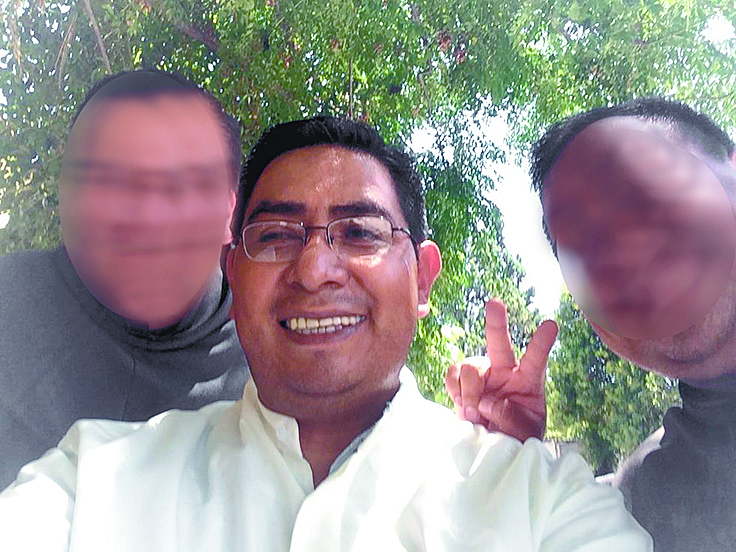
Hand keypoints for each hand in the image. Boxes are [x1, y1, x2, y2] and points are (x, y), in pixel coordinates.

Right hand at [445, 299, 557, 441]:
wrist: (493, 447)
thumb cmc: (517, 437)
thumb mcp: (526, 433)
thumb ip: (511, 418)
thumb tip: (488, 403)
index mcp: (528, 381)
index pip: (536, 359)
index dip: (542, 343)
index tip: (551, 325)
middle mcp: (504, 372)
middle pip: (499, 343)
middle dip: (496, 322)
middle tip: (495, 303)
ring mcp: (481, 376)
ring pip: (470, 366)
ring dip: (470, 391)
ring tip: (474, 413)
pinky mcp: (460, 384)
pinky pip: (452, 374)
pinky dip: (455, 389)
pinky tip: (463, 405)